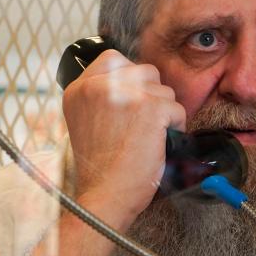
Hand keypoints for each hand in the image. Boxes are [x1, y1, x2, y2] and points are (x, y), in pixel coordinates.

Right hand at [62, 50, 185, 225]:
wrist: (104, 196)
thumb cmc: (99, 168)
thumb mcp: (84, 121)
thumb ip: (100, 96)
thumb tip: (130, 81)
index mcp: (79, 89)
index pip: (113, 59)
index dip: (130, 79)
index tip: (131, 103)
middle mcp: (98, 86)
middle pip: (143, 71)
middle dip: (150, 96)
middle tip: (142, 125)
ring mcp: (124, 94)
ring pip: (163, 90)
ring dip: (163, 113)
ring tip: (148, 138)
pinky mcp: (149, 108)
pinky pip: (176, 109)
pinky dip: (175, 128)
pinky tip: (158, 144)